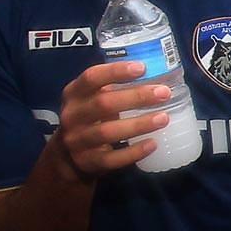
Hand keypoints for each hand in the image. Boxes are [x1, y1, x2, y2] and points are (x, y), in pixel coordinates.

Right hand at [53, 60, 168, 180]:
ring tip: (164, 118)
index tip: (143, 67)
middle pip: (103, 104)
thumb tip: (154, 71)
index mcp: (74, 93)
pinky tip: (153, 144)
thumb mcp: (91, 98)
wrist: (67, 155)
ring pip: (108, 132)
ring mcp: (78, 141)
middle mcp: (72, 116)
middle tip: (164, 93)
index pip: (91, 77)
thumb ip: (112, 86)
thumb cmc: (89, 117)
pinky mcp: (88, 162)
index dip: (116, 71)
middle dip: (136, 97)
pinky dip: (134, 152)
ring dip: (139, 124)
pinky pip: (112, 159)